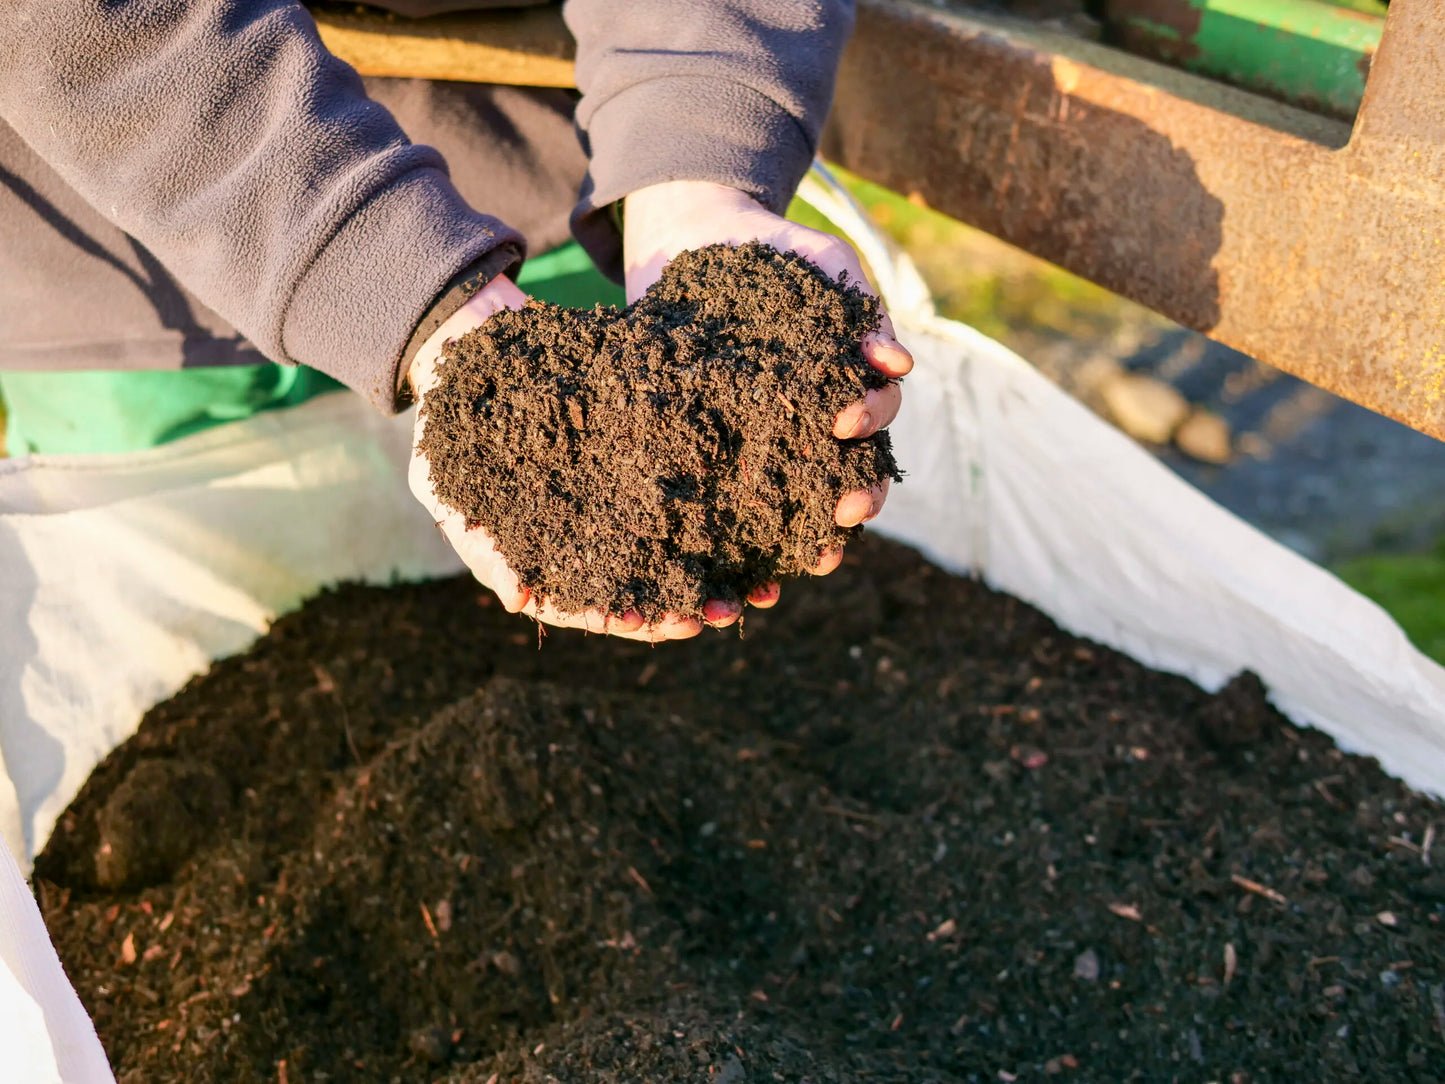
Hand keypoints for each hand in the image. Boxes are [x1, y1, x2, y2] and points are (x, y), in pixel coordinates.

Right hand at [407, 275, 725, 640]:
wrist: (476, 353)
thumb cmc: (449, 421)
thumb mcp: (442, 473)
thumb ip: (477, 538)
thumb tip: (516, 598)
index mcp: (536, 556)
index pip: (578, 604)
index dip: (609, 616)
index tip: (641, 626)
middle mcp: (583, 543)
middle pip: (637, 592)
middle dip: (677, 609)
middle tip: (715, 616)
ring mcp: (618, 510)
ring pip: (672, 558)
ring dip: (713, 578)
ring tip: (755, 592)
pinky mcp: (645, 472)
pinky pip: (693, 505)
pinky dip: (724, 525)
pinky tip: (760, 536)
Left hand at [623, 180, 913, 587]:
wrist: (697, 242)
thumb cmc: (774, 251)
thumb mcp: (823, 264)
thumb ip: (862, 309)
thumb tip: (900, 365)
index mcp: (848, 382)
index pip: (876, 418)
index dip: (869, 426)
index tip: (842, 422)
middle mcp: (817, 422)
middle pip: (851, 473)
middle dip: (856, 499)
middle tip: (843, 515)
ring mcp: (770, 441)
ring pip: (803, 502)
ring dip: (815, 537)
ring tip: (811, 562)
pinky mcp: (720, 453)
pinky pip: (738, 508)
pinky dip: (749, 548)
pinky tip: (747, 580)